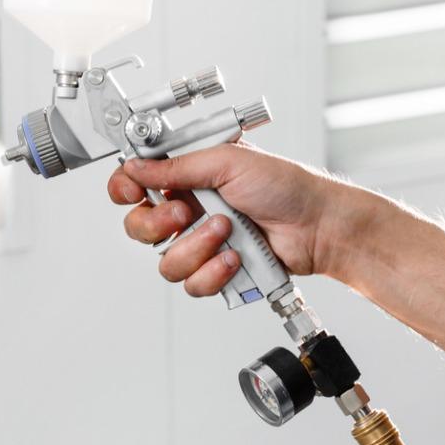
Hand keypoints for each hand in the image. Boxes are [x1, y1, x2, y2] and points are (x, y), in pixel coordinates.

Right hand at [107, 143, 366, 295]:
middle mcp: (189, 208)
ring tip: (227, 232)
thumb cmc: (286, 186)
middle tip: (187, 212)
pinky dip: (214, 271)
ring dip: (196, 248)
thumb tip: (137, 167)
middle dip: (159, 223)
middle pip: (139, 227)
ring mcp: (201, 241)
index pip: (136, 182)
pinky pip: (192, 283)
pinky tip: (235, 257)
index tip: (133, 192)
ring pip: (165, 261)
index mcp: (187, 175)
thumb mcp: (228, 161)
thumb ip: (177, 166)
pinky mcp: (216, 269)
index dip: (125, 189)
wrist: (319, 226)